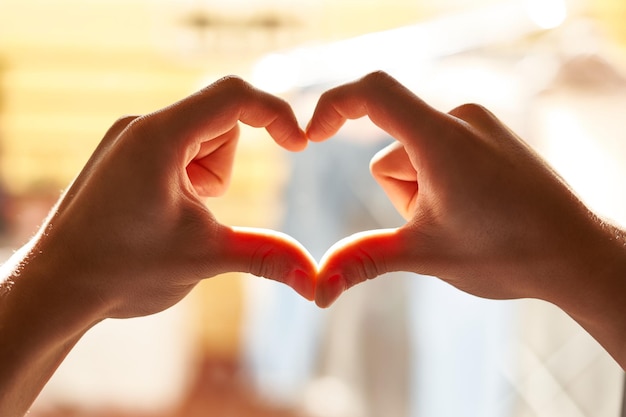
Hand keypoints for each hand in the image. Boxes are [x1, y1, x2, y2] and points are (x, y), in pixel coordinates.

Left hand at [8, 76, 316, 319]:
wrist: (59, 286)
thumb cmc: (123, 269)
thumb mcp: (205, 257)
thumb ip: (266, 256)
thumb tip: (316, 280)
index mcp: (160, 138)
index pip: (233, 95)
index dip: (276, 113)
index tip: (300, 146)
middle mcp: (141, 126)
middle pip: (221, 121)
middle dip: (226, 167)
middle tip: (200, 209)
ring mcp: (130, 138)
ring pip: (203, 137)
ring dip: (208, 175)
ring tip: (176, 214)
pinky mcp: (126, 153)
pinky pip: (179, 148)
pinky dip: (189, 177)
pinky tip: (162, 211)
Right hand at [306, 72, 625, 366]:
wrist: (575, 254)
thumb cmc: (507, 253)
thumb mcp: (425, 255)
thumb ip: (363, 260)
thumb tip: (317, 288)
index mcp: (441, 141)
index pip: (373, 94)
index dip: (332, 107)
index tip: (310, 137)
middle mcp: (461, 119)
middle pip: (392, 152)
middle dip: (401, 193)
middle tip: (442, 224)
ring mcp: (479, 125)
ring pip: (416, 156)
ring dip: (422, 190)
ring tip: (464, 218)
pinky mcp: (490, 134)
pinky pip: (441, 151)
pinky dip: (441, 180)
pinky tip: (475, 207)